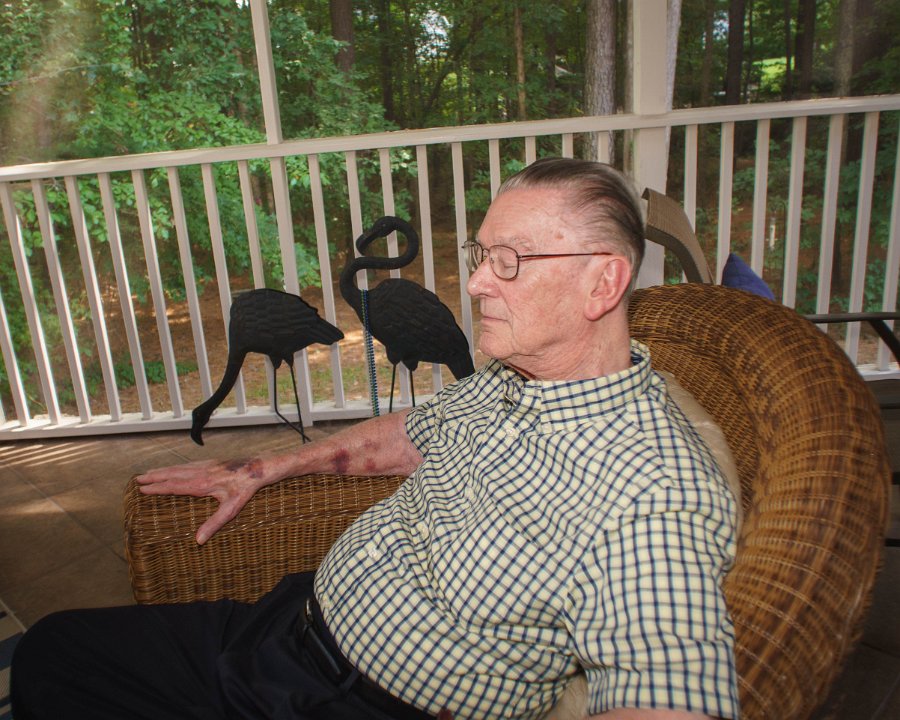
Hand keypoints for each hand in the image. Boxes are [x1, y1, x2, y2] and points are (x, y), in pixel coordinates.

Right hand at [135, 456, 272, 544]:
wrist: (259, 468)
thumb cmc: (245, 489)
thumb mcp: (231, 509)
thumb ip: (214, 524)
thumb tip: (198, 540)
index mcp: (202, 484)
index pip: (173, 486)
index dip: (157, 488)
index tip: (142, 488)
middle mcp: (200, 472)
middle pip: (172, 474)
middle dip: (154, 477)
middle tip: (137, 479)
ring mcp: (205, 466)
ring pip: (179, 467)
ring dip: (163, 470)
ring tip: (149, 472)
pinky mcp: (211, 463)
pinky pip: (188, 464)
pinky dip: (176, 467)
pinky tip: (175, 468)